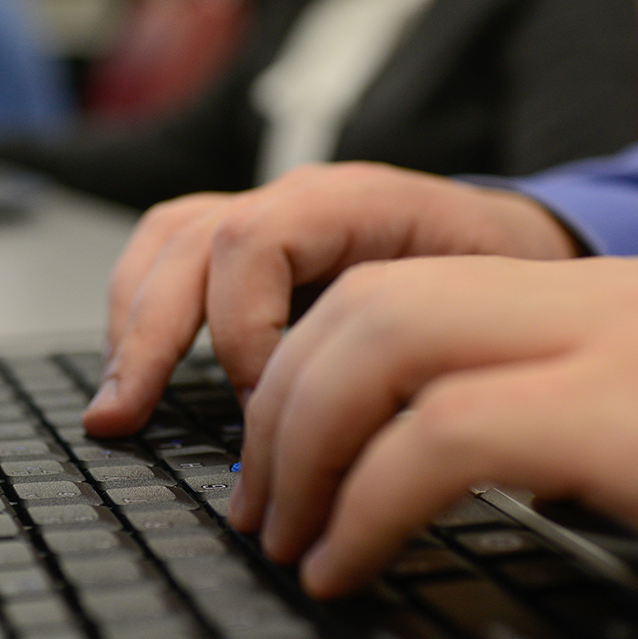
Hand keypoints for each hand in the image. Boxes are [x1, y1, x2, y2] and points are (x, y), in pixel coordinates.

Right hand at [81, 162, 579, 435]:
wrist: (521, 244)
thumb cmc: (509, 278)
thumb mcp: (484, 308)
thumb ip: (416, 351)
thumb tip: (355, 439)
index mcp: (359, 203)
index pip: (255, 242)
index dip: (243, 329)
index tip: (268, 404)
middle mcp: (303, 198)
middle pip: (190, 241)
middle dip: (148, 338)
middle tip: (124, 419)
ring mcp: (273, 214)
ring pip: (166, 241)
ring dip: (130, 324)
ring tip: (117, 401)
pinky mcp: (256, 245)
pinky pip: (171, 254)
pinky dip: (141, 311)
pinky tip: (135, 367)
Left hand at [233, 255, 637, 622]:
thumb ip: (580, 417)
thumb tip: (477, 467)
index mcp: (599, 298)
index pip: (407, 286)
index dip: (316, 367)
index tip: (288, 454)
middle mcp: (593, 301)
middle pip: (371, 305)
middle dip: (282, 407)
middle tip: (261, 503)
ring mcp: (613, 346)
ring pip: (386, 347)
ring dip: (304, 449)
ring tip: (288, 538)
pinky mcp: (635, 417)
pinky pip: (444, 437)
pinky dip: (365, 503)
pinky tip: (349, 564)